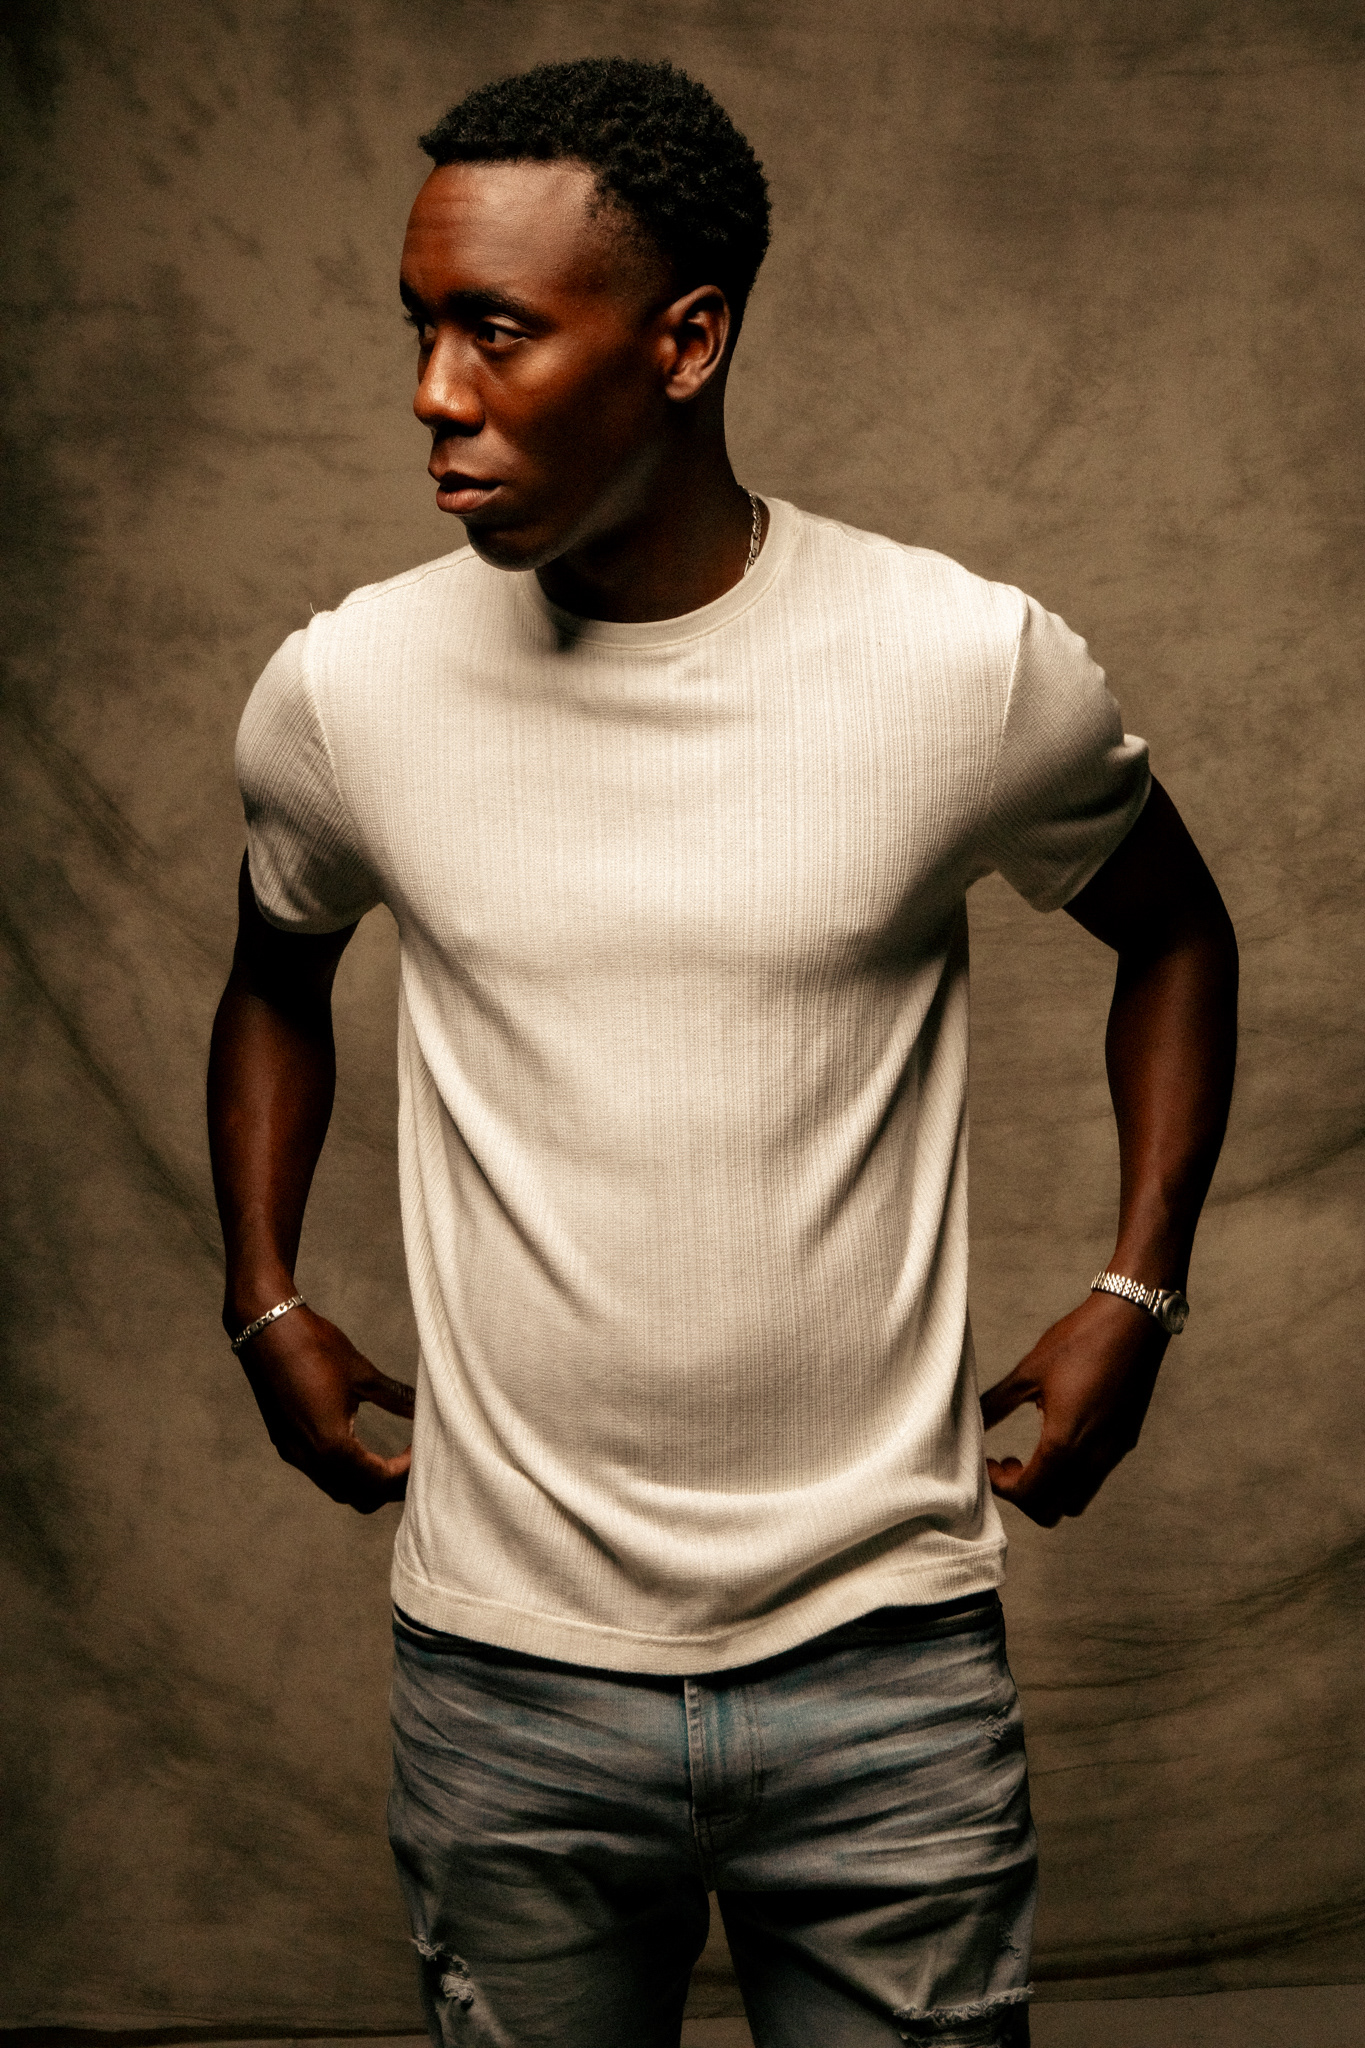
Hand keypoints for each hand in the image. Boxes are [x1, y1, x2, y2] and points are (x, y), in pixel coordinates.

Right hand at [235, 1304, 414, 1513]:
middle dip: (390, 1486)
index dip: (405, 1472)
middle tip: (413, 1462)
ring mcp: (293, 1453)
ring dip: (367, 1483)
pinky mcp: (285, 1443)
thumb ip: (395, 1398)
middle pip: (359, 1497)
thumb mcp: (361, 1374)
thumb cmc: (315, 1346)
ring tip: (393, 1462)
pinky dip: (347, 1473)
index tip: (423, 1450)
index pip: (377, 1480)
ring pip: (338, 1489)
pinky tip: (363, 1452)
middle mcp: (308, 1458)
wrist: (265, 1329)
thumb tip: (425, 1410)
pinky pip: (321, 1474)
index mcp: (330, 1443)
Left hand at [979, 1291, 1166, 1526]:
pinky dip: (1070, 1474)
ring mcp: (1113, 1453)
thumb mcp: (1029, 1371)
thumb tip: (970, 1421)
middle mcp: (1093, 1457)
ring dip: (1049, 1489)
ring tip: (1032, 1454)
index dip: (1000, 1487)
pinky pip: (1094, 1478)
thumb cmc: (1080, 1340)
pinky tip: (1059, 1437)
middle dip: (1024, 1495)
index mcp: (1064, 1442)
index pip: (1028, 1495)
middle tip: (1007, 1462)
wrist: (1133, 1320)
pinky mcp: (1126, 1442)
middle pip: (1052, 1511)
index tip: (988, 1462)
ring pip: (1076, 1500)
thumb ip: (996, 1404)